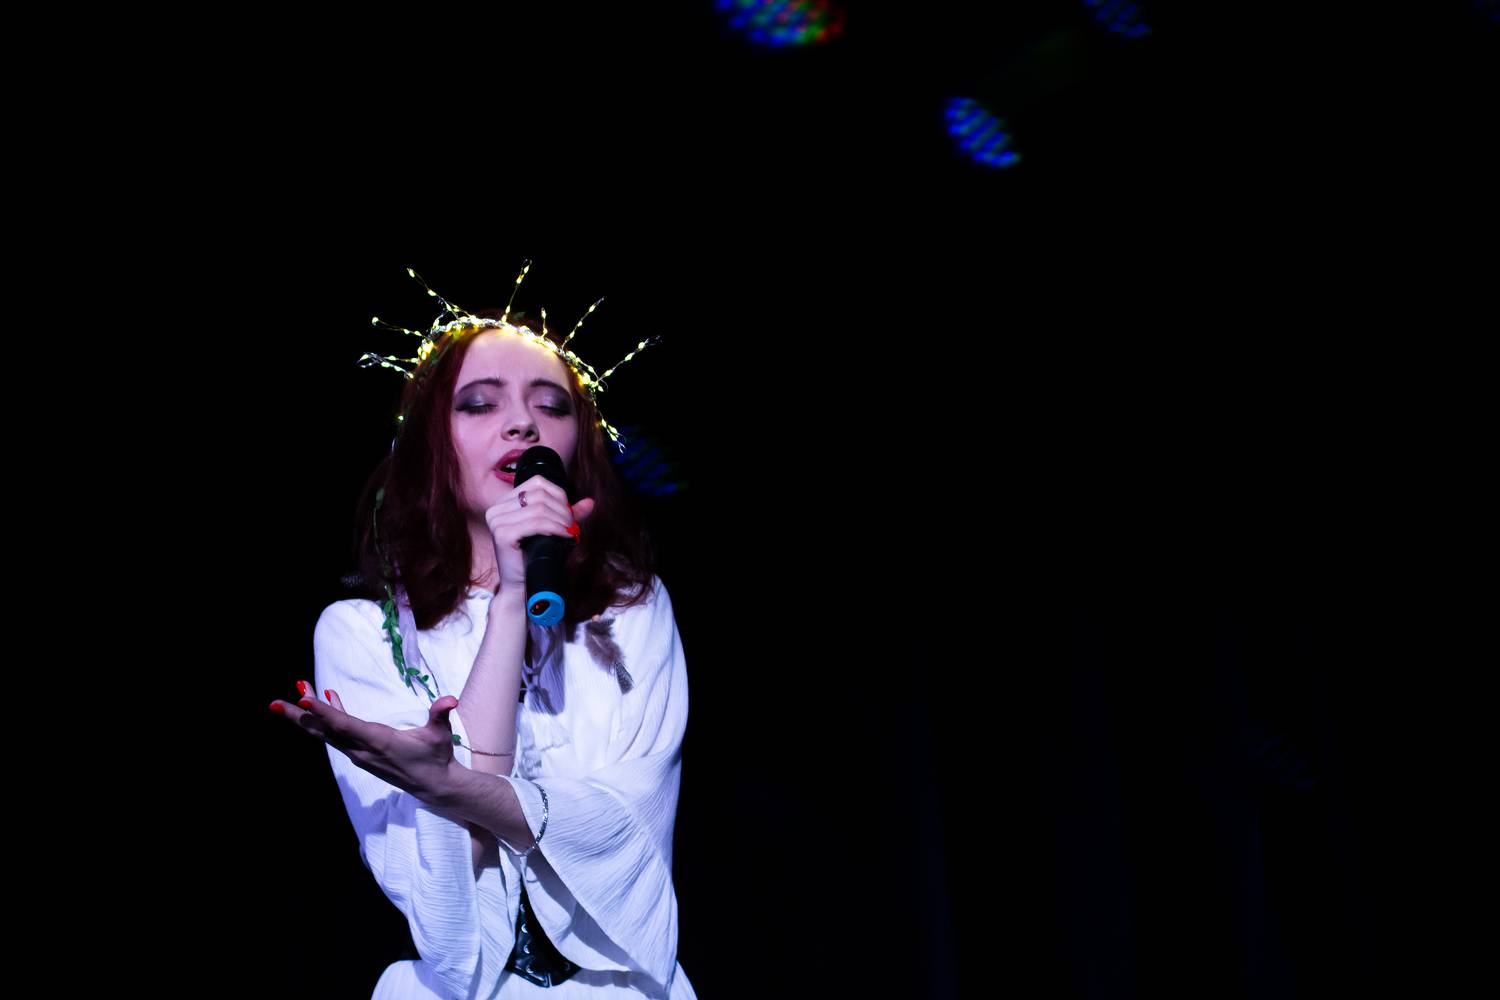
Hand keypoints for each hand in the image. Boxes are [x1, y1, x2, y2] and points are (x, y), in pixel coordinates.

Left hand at [271, 684, 462, 806]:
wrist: (434, 786)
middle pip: (325, 731)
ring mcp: (359, 754)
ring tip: (294, 694)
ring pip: (327, 734)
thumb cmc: (436, 758)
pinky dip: (328, 719)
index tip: (305, 699)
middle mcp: (362, 750)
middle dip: (301, 716)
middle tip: (276, 703)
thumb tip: (450, 699)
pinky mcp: (360, 755)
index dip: (325, 712)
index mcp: (379, 741)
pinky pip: (337, 735)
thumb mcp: (440, 736)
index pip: (346, 725)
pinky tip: (326, 700)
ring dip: (309, 716)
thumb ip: (440, 715)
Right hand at [486, 482, 596, 592]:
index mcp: (504, 502)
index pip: (537, 483)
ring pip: (539, 508)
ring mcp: (496, 521)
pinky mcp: (502, 535)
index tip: (569, 515)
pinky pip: (536, 523)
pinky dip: (555, 528)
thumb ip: (569, 514)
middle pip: (539, 494)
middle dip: (562, 510)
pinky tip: (563, 536)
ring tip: (568, 533)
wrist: (523, 586)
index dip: (559, 495)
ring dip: (561, 520)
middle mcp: (496, 509)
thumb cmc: (537, 557)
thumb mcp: (555, 530)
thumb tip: (590, 502)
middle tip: (571, 527)